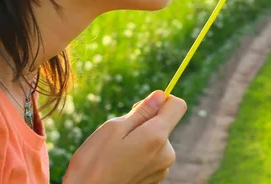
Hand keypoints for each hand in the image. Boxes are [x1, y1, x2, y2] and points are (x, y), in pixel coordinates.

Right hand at [63, 90, 187, 183]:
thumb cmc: (93, 163)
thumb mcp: (113, 128)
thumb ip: (141, 111)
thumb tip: (160, 95)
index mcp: (157, 137)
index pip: (178, 105)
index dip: (162, 100)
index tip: (142, 107)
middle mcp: (166, 154)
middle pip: (165, 124)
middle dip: (145, 122)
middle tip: (120, 135)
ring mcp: (162, 169)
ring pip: (157, 141)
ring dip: (141, 139)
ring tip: (117, 152)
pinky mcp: (155, 180)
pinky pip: (152, 156)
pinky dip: (140, 154)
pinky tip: (121, 164)